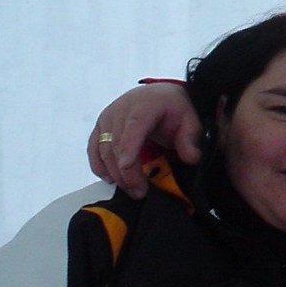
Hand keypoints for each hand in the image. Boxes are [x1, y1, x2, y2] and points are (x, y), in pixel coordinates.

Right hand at [88, 82, 202, 198]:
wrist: (160, 95)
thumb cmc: (174, 107)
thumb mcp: (190, 120)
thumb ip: (190, 139)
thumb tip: (191, 158)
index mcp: (145, 104)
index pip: (133, 128)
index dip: (128, 149)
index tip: (128, 167)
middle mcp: (121, 109)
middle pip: (117, 144)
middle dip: (127, 172)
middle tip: (140, 192)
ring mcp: (107, 117)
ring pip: (103, 150)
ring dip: (115, 174)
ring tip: (132, 190)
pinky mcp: (100, 127)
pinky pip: (94, 149)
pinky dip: (100, 167)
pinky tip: (112, 179)